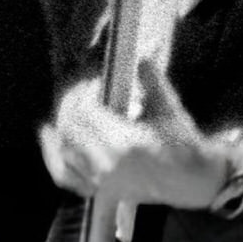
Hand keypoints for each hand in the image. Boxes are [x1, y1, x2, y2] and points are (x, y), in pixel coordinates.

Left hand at [40, 62, 225, 210]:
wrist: (193, 180)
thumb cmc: (184, 145)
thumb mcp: (169, 107)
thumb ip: (150, 79)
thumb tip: (140, 52)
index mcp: (123, 142)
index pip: (84, 110)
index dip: (85, 92)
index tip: (98, 83)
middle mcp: (106, 164)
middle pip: (70, 127)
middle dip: (73, 104)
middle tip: (85, 92)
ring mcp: (101, 180)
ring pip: (63, 148)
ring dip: (63, 124)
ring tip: (70, 108)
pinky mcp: (100, 189)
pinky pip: (65, 176)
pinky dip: (54, 157)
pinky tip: (48, 138)